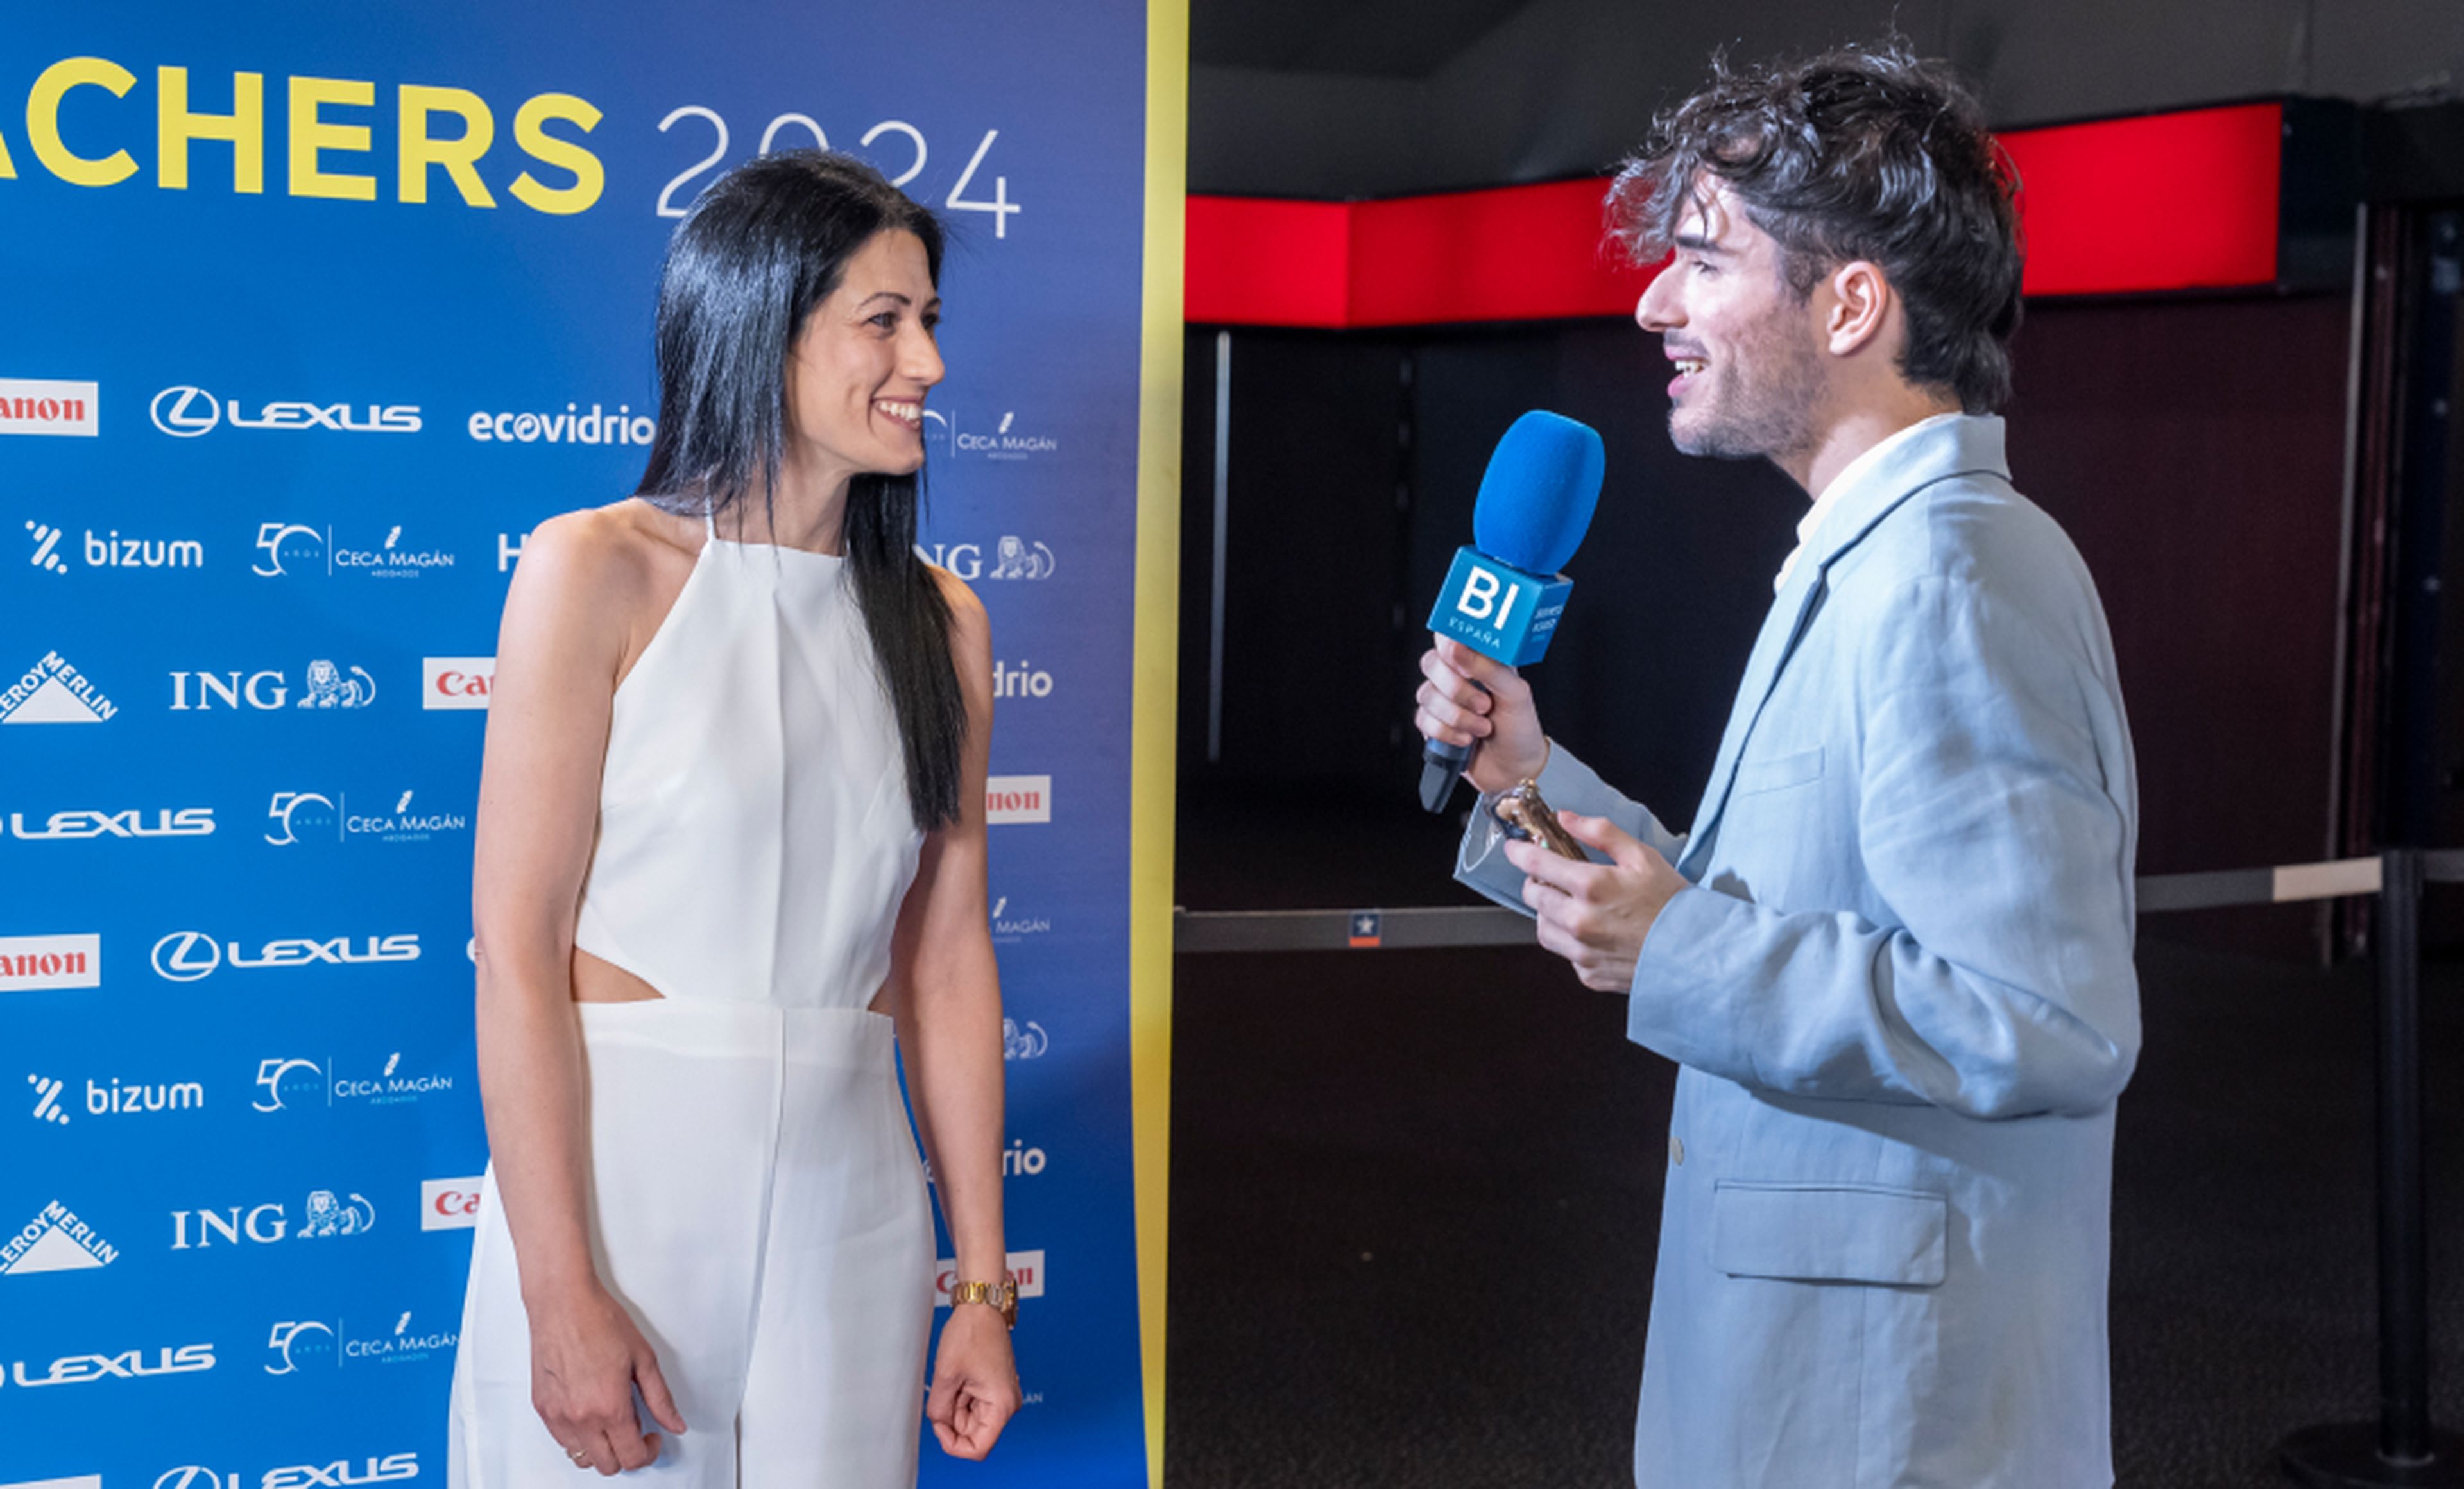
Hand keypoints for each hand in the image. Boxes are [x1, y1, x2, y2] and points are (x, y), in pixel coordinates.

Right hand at [527, 1283, 685, 1474]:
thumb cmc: (599, 1321)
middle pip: (607, 1465)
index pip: (631, 1457)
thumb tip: (674, 1423)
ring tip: (612, 1422)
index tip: (653, 1437)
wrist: (563, 1302)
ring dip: (601, 1449)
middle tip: (637, 1432)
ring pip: (582, 1457)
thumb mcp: (643, 1358)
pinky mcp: (542, 1407)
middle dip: (627, 1454)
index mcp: (610, 1407)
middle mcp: (580, 1417)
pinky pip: (562, 1440)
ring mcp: (557, 1415)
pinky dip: (579, 1437)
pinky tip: (590, 1413)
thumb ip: (660, 1398)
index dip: (649, 1452)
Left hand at [927, 1304, 1020, 1458]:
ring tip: (950, 1379)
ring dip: (953, 1407)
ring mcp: (1000, 1396)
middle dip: (951, 1421)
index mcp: (1001, 1405)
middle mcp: (1006, 1404)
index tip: (938, 1426)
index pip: (978, 1448)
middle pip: (973, 1433)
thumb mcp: (946, 1375)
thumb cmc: (971, 1333)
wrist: (981, 1307)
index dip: (953, 1444)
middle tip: (940, 1395)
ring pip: (969, 1419)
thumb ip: (938, 1408)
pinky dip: (958, 1398)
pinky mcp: (993, 1388)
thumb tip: (937, 1423)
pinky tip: (955, 1378)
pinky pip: (972, 1405)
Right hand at [1415, 637, 1547, 793]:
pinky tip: (1466, 740)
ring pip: (1426, 695)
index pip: (1451, 636)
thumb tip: (1457, 647)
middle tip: (1484, 704)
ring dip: (1457, 716)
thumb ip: (1489, 667)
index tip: (1457, 654)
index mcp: (1480, 661)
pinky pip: (1423, 721)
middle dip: (1456, 688)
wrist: (1516, 772)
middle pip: (1432, 663)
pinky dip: (1447, 733)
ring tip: (1482, 728)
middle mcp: (1459, 677)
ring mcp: (1444, 701)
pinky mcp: (1434, 725)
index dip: (1447, 641)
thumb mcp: (1516, 694)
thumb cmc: (1521, 730)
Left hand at [1508, 811, 1687, 991]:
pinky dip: (1571, 940)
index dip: (1520, 853)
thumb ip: (1600, 833)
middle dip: (1536, 883)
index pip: (1536, 865)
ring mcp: (1582, 951)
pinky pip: (1565, 953)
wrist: (1696, 953)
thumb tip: (1566, 818)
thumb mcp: (1641, 856)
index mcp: (1591, 886)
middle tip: (1551, 877)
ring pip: (1543, 928)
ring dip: (1549, 913)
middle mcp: (1580, 921)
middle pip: (1533, 897)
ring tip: (1572, 905)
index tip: (1515, 850)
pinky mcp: (1589, 974)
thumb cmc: (1672, 903)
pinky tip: (1594, 932)